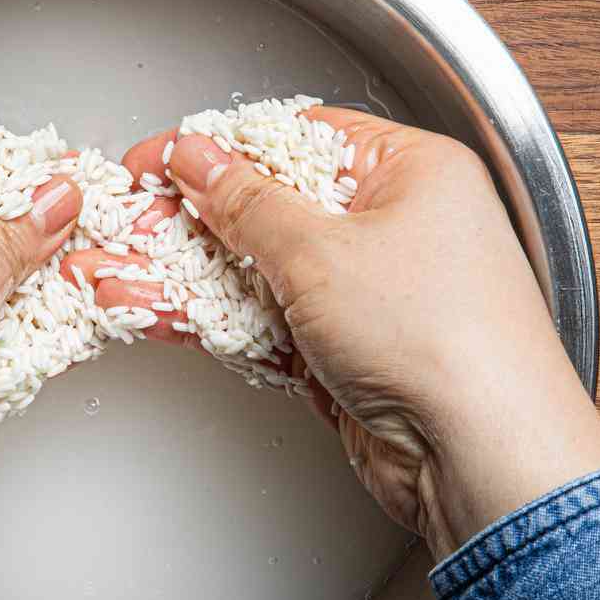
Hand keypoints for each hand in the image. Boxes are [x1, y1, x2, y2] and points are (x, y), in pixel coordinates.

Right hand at [83, 110, 599, 561]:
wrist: (487, 462)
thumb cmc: (450, 343)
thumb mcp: (322, 249)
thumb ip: (246, 202)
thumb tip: (200, 159)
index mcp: (413, 171)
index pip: (297, 136)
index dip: (221, 146)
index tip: (159, 158)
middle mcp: (398, 225)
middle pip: (270, 205)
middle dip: (189, 217)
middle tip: (125, 219)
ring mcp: (372, 295)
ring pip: (257, 271)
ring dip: (185, 273)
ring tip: (112, 270)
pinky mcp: (348, 356)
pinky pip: (265, 323)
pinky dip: (210, 319)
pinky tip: (150, 312)